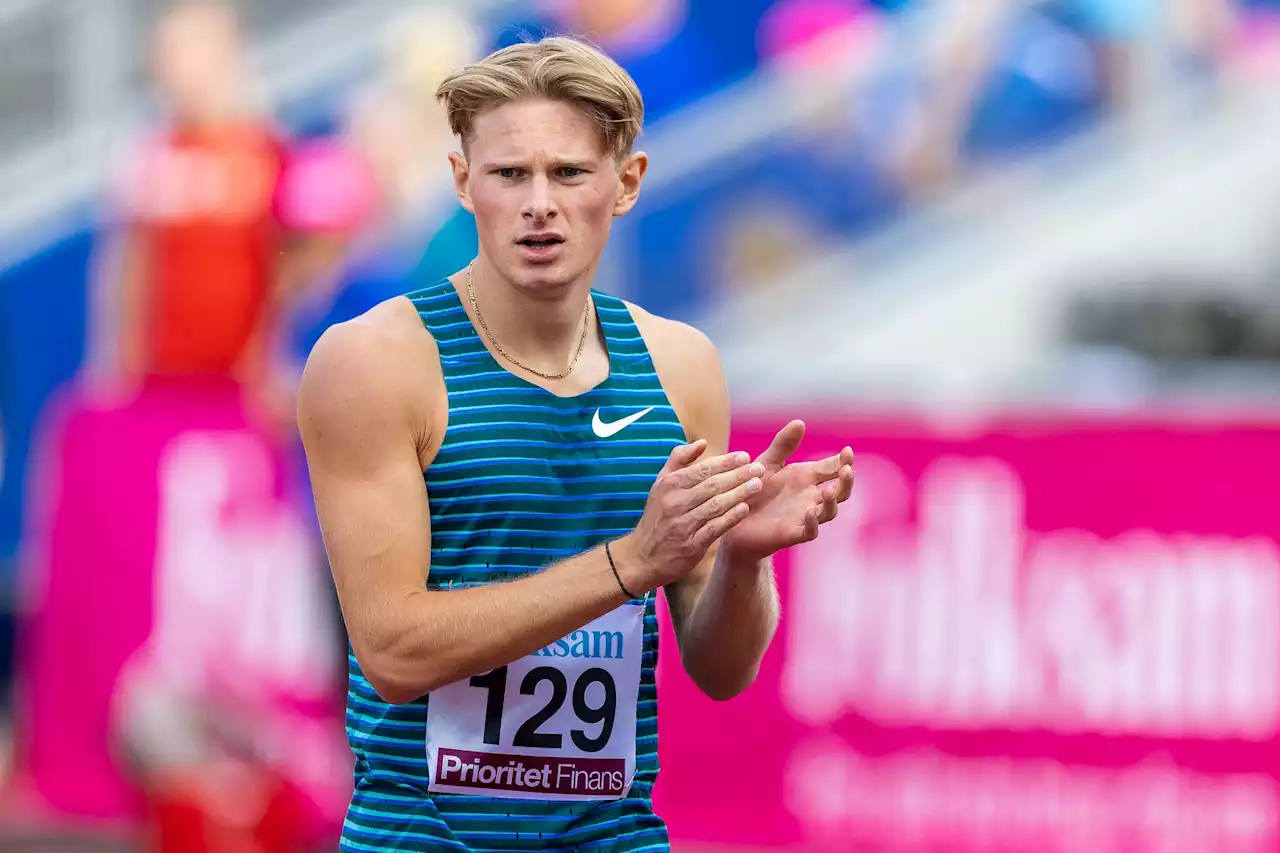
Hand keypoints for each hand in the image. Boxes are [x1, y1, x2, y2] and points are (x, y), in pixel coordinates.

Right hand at [614, 441, 763, 593]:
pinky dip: (730, 518)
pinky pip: (713, 528)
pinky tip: (745, 509)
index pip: (702, 469)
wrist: (641, 557)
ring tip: (758, 485)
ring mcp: (682, 524)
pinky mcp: (690, 545)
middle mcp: (675, 502)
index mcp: (669, 485)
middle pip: (712, 485)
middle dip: (738, 475)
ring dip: (739, 494)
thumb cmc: (657, 516)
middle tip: (759, 468)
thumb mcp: (660, 484)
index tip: (745, 456)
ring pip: (715, 505)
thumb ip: (679, 460)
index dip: (725, 462)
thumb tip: (702, 442)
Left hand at [723, 420, 854, 561]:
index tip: (848, 451)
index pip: (833, 467)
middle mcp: (810, 497)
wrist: (733, 517)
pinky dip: (813, 524)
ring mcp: (803, 516)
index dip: (844, 460)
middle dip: (846, 481)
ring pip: (829, 512)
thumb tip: (800, 422)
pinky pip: (809, 531)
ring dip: (832, 502)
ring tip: (830, 490)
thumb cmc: (753, 489)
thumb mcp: (767, 463)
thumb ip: (783, 446)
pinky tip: (810, 513)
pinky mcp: (791, 533)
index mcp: (806, 478)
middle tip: (847, 469)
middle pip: (840, 491)